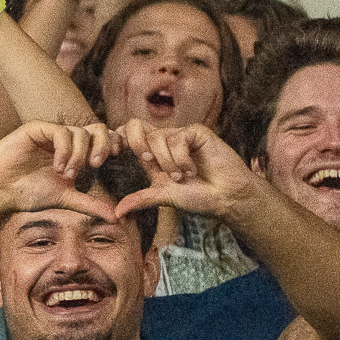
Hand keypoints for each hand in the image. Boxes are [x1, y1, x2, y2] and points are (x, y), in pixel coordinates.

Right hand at [0, 121, 125, 219]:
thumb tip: (116, 219)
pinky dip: (64, 150)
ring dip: (78, 154)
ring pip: (79, 131)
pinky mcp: (36, 129)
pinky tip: (57, 167)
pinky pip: (59, 131)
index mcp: (75, 151)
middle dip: (101, 145)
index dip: (111, 145)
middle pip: (97, 129)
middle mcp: (65, 139)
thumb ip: (90, 204)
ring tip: (66, 174)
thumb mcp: (65, 199)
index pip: (102, 139)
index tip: (111, 162)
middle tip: (95, 165)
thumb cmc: (28, 194)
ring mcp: (50, 133)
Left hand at [110, 119, 260, 221]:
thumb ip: (140, 200)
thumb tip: (116, 214)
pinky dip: (182, 158)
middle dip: (136, 144)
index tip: (113, 153)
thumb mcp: (163, 197)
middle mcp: (163, 142)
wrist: (226, 197)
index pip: (125, 135)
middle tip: (149, 162)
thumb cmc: (198, 197)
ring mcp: (180, 135)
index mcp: (151, 155)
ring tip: (182, 177)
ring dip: (167, 161)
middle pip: (134, 126)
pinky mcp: (196, 132)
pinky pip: (178, 138)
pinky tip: (192, 170)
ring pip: (157, 137)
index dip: (116, 138)